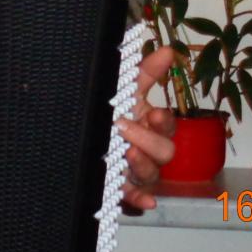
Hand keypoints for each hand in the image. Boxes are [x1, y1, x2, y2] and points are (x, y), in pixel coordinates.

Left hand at [117, 45, 176, 210]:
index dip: (163, 121)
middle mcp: (149, 150)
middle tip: (124, 128)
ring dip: (143, 165)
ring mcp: (138, 172)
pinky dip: (141, 199)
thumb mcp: (125, 91)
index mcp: (151, 126)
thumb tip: (168, 50)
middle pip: (165, 152)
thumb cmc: (113, 112)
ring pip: (152, 174)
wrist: (83, 135)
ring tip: (126, 154)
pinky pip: (137, 198)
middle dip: (148, 140)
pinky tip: (146, 201)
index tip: (152, 113)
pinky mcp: (124, 189)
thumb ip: (146, 73)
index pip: (166, 125)